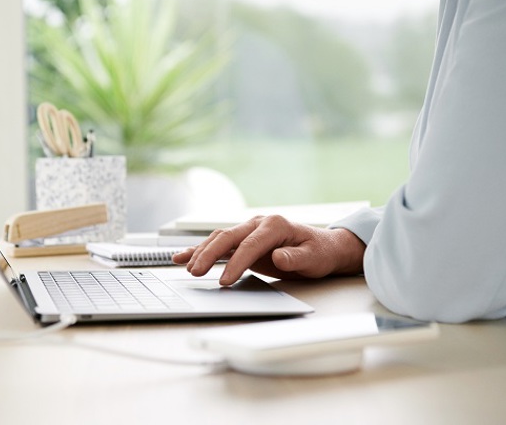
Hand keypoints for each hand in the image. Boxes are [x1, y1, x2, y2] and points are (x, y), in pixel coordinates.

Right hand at [172, 215, 364, 285]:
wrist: (323, 247)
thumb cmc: (319, 252)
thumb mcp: (314, 258)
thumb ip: (296, 258)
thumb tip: (278, 257)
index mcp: (275, 225)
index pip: (250, 245)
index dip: (236, 263)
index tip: (225, 281)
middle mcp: (258, 223)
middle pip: (227, 237)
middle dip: (209, 254)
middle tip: (197, 272)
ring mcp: (248, 230)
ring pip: (219, 238)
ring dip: (201, 252)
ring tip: (187, 267)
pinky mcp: (243, 240)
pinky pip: (219, 244)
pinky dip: (200, 250)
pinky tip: (182, 257)